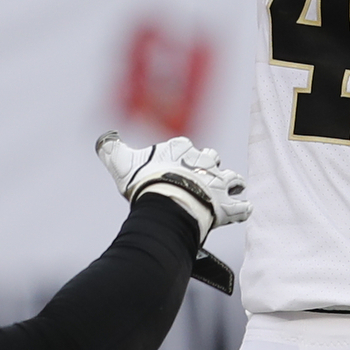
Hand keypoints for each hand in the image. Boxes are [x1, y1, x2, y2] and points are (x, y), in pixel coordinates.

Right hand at [98, 129, 251, 239]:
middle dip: (210, 165)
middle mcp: (202, 162)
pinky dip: (243, 209)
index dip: (182, 153)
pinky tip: (244, 210)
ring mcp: (216, 183)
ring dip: (232, 183)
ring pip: (232, 178)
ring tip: (233, 188)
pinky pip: (240, 207)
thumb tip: (104, 139)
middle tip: (206, 175)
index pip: (184, 145)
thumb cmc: (144, 183)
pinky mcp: (225, 206)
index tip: (179, 160)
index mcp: (180, 149)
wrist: (167, 204)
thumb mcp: (121, 162)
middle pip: (211, 158)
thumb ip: (112, 150)